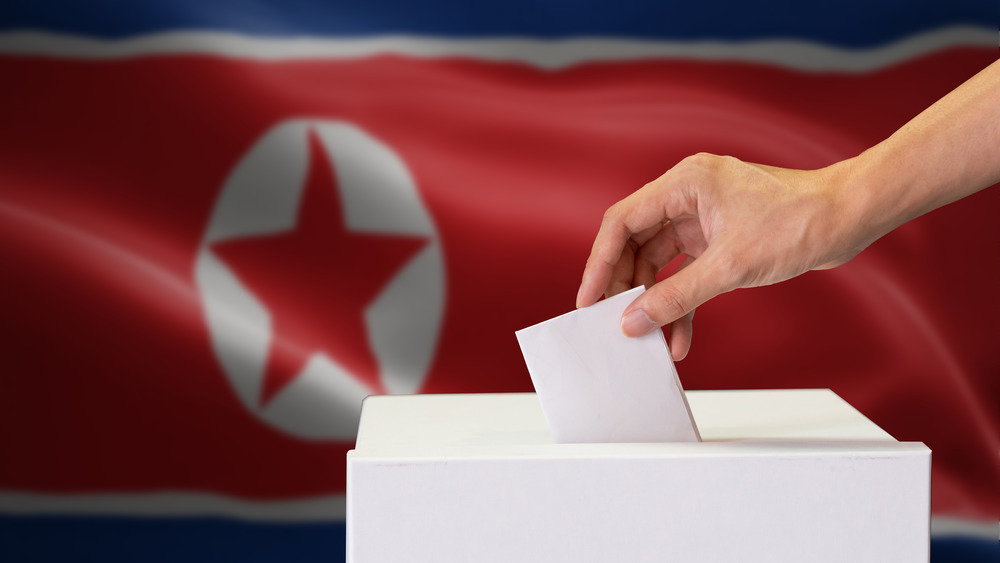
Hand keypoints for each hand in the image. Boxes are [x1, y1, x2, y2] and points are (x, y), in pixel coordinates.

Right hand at [576, 153, 870, 359]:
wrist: (850, 218)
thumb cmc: (800, 222)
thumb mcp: (730, 266)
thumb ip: (676, 297)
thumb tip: (634, 321)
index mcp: (683, 183)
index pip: (622, 223)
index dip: (599, 264)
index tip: (587, 300)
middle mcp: (688, 195)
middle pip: (636, 244)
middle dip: (626, 288)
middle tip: (614, 323)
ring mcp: (703, 217)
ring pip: (660, 263)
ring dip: (656, 301)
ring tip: (651, 338)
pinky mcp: (719, 238)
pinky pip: (688, 273)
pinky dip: (683, 302)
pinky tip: (681, 336)